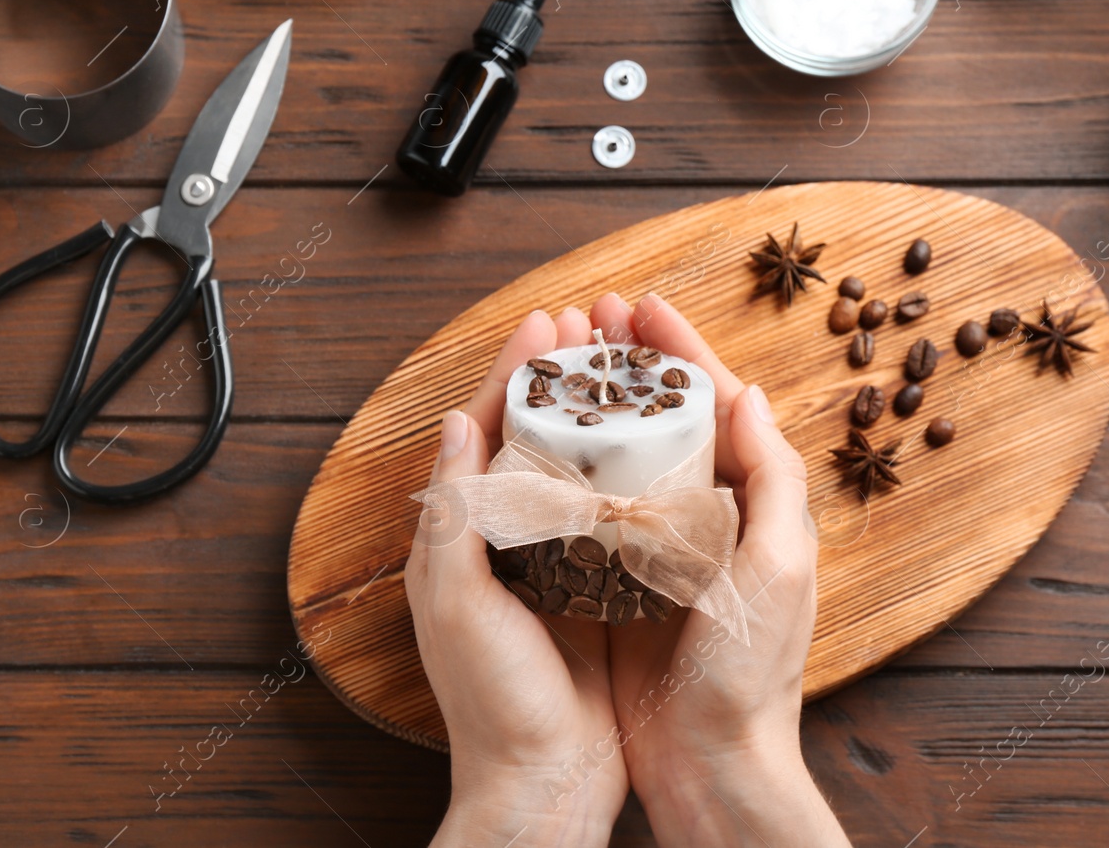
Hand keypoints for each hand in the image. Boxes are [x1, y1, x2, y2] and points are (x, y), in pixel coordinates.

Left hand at [406, 307, 626, 846]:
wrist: (547, 784)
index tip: (546, 324)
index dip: (513, 373)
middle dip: (557, 378)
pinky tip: (655, 445)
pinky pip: (609, 513)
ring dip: (593, 413)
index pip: (484, 431)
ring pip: (572, 466)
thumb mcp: (453, 604)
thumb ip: (452, 516)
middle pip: (530, 437)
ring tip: (622, 366)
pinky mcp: (597, 592)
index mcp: (461, 540)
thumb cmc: (494, 702)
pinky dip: (626, 470)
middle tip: (590, 325)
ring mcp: (554, 566)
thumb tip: (455, 424)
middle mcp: (506, 544)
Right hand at [589, 292, 850, 847]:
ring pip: (628, 453)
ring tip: (564, 360)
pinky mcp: (620, 582)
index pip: (718, 403)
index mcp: (754, 504)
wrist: (712, 766)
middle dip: (634, 362)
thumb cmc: (752, 674)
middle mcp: (709, 517)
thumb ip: (773, 480)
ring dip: (600, 402)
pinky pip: (594, 506)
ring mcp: (662, 547)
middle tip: (593, 317)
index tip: (643, 306)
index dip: (681, 350)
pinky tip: (542, 442)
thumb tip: (749, 394)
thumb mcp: (780, 567)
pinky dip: (573, 466)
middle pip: (669, 417)